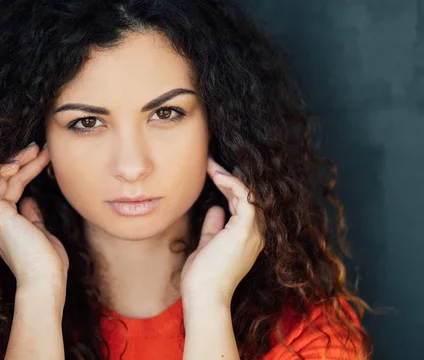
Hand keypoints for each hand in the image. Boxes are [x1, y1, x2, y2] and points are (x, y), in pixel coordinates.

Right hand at [0, 143, 68, 291]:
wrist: (44, 281)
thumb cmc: (47, 264)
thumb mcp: (41, 233)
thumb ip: (33, 217)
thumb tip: (30, 201)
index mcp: (7, 221)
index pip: (13, 186)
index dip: (28, 169)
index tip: (45, 157)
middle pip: (5, 179)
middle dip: (24, 160)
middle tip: (41, 147)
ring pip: (0, 177)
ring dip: (18, 161)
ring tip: (38, 149)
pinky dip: (4, 169)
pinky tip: (20, 160)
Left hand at [180, 156, 264, 306]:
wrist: (203, 297)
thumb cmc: (202, 278)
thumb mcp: (207, 245)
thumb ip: (213, 227)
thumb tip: (215, 209)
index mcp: (247, 237)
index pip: (243, 203)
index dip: (228, 185)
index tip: (211, 171)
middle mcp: (255, 233)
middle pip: (248, 195)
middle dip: (229, 175)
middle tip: (210, 160)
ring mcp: (253, 232)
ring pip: (248, 193)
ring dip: (228, 175)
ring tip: (210, 163)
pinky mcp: (245, 230)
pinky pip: (245, 197)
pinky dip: (231, 183)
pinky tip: (216, 175)